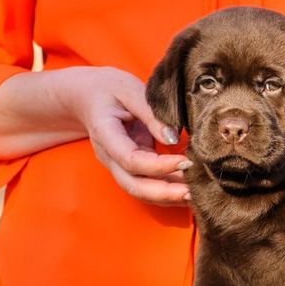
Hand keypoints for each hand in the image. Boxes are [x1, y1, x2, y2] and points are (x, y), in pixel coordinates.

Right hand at [68, 66, 191, 205]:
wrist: (87, 97)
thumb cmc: (110, 89)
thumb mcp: (130, 90)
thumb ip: (151, 114)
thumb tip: (174, 138)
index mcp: (105, 134)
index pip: (130, 160)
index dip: (159, 166)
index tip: (186, 162)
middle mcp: (109, 156)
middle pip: (133, 185)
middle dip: (164, 194)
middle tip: (194, 193)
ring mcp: (118, 165)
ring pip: (140, 191)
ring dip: (168, 197)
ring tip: (196, 194)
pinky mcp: (130, 167)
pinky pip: (147, 184)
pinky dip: (167, 190)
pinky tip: (188, 188)